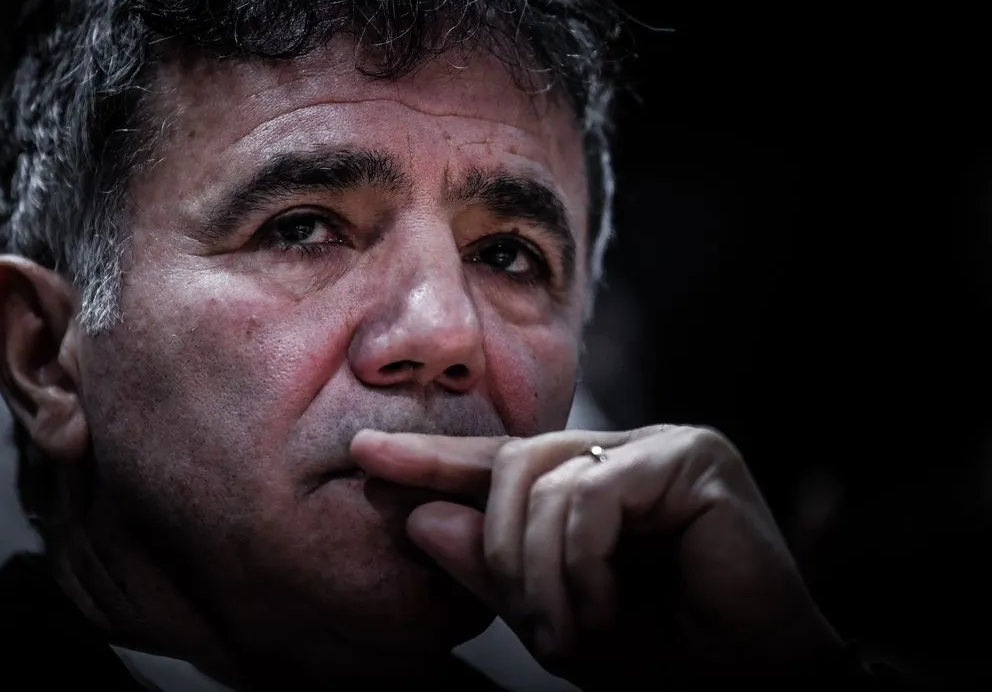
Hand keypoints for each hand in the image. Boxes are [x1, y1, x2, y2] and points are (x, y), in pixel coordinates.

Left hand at [350, 425, 844, 683]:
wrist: (748, 686)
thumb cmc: (663, 654)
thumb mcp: (553, 617)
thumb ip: (491, 567)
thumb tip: (421, 519)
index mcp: (588, 483)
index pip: (497, 462)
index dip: (432, 462)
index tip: (365, 458)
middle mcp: (621, 453)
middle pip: (513, 462)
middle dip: (498, 546)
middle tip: (531, 622)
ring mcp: (660, 446)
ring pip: (545, 477)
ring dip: (539, 566)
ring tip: (568, 629)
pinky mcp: (693, 457)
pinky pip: (594, 493)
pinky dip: (582, 559)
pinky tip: (605, 604)